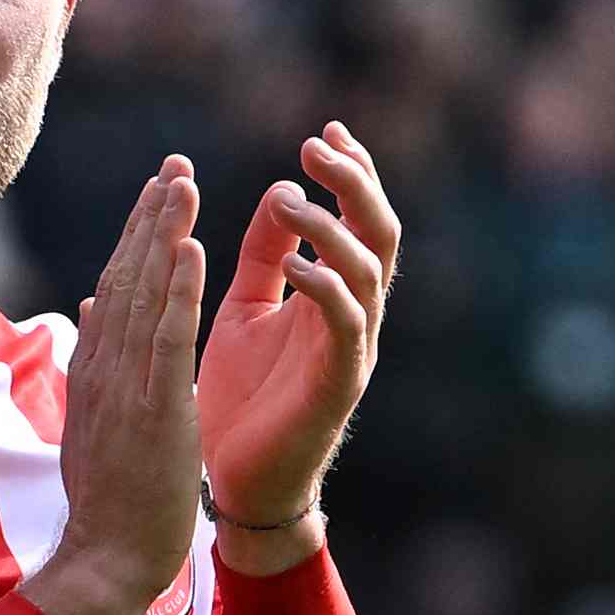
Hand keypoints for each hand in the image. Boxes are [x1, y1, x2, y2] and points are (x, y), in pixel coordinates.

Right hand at [28, 152, 213, 614]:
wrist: (107, 556)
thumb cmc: (106, 500)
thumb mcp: (90, 422)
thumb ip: (89, 361)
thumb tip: (88, 308)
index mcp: (96, 370)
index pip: (116, 288)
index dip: (137, 236)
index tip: (158, 191)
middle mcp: (105, 367)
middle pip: (127, 276)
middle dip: (150, 218)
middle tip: (174, 163)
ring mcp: (127, 385)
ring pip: (145, 294)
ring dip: (164, 233)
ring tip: (182, 182)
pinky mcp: (154, 406)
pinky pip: (167, 336)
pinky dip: (178, 289)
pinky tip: (193, 247)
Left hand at [198, 126, 398, 555]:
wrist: (233, 483)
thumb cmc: (241, 399)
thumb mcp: (244, 309)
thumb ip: (264, 255)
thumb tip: (278, 191)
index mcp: (335, 296)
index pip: (359, 221)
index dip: (351, 174)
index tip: (325, 131)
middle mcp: (355, 318)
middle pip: (381, 234)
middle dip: (354, 183)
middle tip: (316, 147)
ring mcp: (352, 352)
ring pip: (367, 272)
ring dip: (330, 228)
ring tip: (288, 199)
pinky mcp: (337, 385)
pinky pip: (347, 324)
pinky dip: (324, 285)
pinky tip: (292, 262)